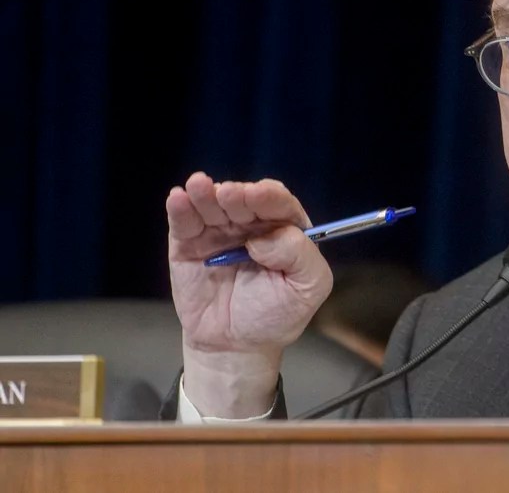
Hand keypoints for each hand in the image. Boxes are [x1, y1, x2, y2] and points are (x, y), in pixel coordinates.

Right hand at [167, 171, 332, 415]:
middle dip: (236, 194)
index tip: (258, 195)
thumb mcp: (308, 288)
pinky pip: (184, 222)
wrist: (236, 345)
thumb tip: (264, 239)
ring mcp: (218, 231)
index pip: (278, 203)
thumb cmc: (277, 313)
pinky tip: (178, 198)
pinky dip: (180, 208)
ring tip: (199, 186)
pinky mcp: (189, 244)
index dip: (268, 197)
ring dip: (205, 194)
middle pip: (242, 199)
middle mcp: (250, 223)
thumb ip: (300, 257)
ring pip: (211, 204)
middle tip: (229, 195)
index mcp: (283, 228)